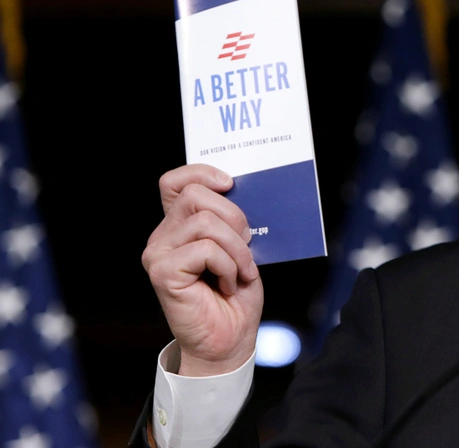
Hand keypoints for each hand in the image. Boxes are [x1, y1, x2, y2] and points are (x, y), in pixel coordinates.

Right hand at [142, 164, 262, 375]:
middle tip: (246, 245)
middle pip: (196, 195)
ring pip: (206, 222)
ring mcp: (159, 254)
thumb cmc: (234, 295)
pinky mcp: (163, 273)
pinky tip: (228, 284)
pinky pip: (206, 249)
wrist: (229, 340)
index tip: (230, 183)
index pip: (175, 182)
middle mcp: (163, 237)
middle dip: (234, 216)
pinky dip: (229, 265)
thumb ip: (229, 221)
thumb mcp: (238, 247)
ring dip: (236, 248)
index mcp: (179, 226)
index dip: (201, 173)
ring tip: (240, 271)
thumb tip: (240, 194)